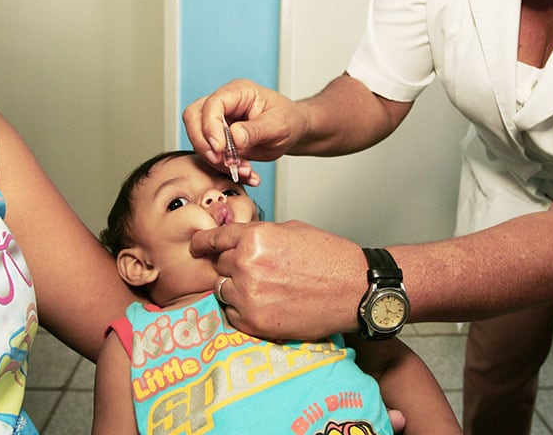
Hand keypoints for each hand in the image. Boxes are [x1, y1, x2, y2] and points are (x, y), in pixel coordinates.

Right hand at [182, 79, 307, 183]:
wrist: (293, 131)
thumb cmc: (288, 120)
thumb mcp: (278, 125)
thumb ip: (256, 130)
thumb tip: (234, 137)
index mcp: (238, 92)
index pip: (212, 104)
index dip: (210, 126)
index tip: (220, 147)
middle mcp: (224, 105)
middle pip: (193, 117)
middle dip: (203, 143)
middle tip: (220, 160)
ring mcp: (219, 122)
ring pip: (199, 139)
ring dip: (217, 160)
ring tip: (245, 170)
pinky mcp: (220, 140)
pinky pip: (211, 154)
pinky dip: (225, 168)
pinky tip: (247, 174)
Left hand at [191, 219, 366, 340]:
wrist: (356, 290)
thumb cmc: (330, 258)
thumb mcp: (291, 230)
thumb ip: (258, 235)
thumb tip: (237, 239)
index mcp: (254, 238)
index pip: (215, 239)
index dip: (203, 243)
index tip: (196, 246)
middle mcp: (246, 266)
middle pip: (219, 265)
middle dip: (232, 265)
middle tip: (257, 270)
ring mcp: (249, 296)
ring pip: (223, 290)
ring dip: (236, 288)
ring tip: (265, 287)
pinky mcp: (256, 322)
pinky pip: (233, 314)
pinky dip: (243, 309)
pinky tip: (267, 303)